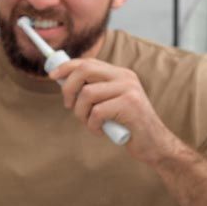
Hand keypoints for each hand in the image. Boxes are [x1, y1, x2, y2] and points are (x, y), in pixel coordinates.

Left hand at [49, 58, 182, 163]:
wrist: (154, 144)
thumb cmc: (126, 125)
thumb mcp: (110, 103)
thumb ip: (94, 91)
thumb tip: (64, 82)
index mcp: (120, 74)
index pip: (88, 62)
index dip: (67, 67)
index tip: (52, 75)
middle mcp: (125, 78)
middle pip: (85, 70)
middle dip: (69, 88)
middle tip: (69, 105)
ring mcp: (129, 90)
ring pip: (87, 94)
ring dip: (81, 113)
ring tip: (91, 123)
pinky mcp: (129, 105)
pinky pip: (96, 113)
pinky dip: (92, 125)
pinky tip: (101, 131)